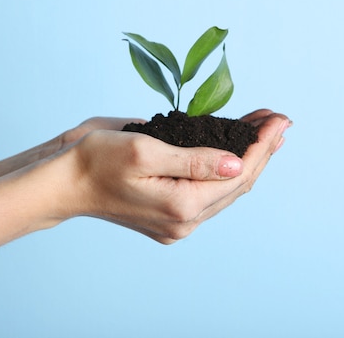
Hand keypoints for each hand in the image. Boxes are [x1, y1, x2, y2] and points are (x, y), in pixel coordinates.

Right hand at [61, 109, 290, 243]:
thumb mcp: (144, 151)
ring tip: (265, 133)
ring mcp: (176, 224)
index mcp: (180, 206)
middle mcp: (183, 222)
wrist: (64, 183)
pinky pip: (208, 194)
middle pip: (236, 185)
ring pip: (225, 191)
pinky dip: (224, 172)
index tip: (279, 119)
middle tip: (279, 122)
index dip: (262, 145)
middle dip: (260, 151)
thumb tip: (235, 163)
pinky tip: (234, 153)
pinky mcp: (168, 218)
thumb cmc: (96, 160)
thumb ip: (194, 161)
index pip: (237, 174)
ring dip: (246, 161)